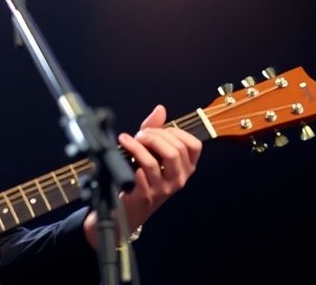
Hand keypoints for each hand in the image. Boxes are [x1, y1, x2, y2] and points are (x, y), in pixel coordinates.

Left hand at [83, 105, 201, 246]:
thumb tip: (160, 109)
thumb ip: (155, 129)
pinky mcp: (146, 195)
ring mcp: (163, 189)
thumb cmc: (142, 176)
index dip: (175, 132)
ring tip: (126, 141)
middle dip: (153, 136)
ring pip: (155, 161)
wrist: (128, 206)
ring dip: (138, 146)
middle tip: (139, 135)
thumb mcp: (151, 150)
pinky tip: (122, 154)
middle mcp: (179, 179)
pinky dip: (130, 159)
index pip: (193, 145)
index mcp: (186, 167)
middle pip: (174, 150)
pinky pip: (140, 173)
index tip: (159, 130)